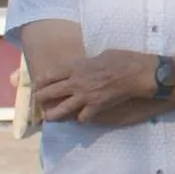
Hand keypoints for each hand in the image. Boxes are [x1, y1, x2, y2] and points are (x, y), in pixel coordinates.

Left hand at [36, 51, 157, 122]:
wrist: (137, 73)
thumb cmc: (122, 59)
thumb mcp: (100, 55)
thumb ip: (87, 64)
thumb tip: (84, 67)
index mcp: (76, 67)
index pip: (48, 75)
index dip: (39, 82)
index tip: (37, 85)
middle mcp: (76, 83)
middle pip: (48, 93)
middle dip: (40, 98)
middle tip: (39, 101)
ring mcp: (85, 97)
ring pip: (60, 110)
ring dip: (52, 115)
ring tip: (50, 117)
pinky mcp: (96, 107)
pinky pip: (82, 118)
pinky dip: (81, 119)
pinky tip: (81, 117)